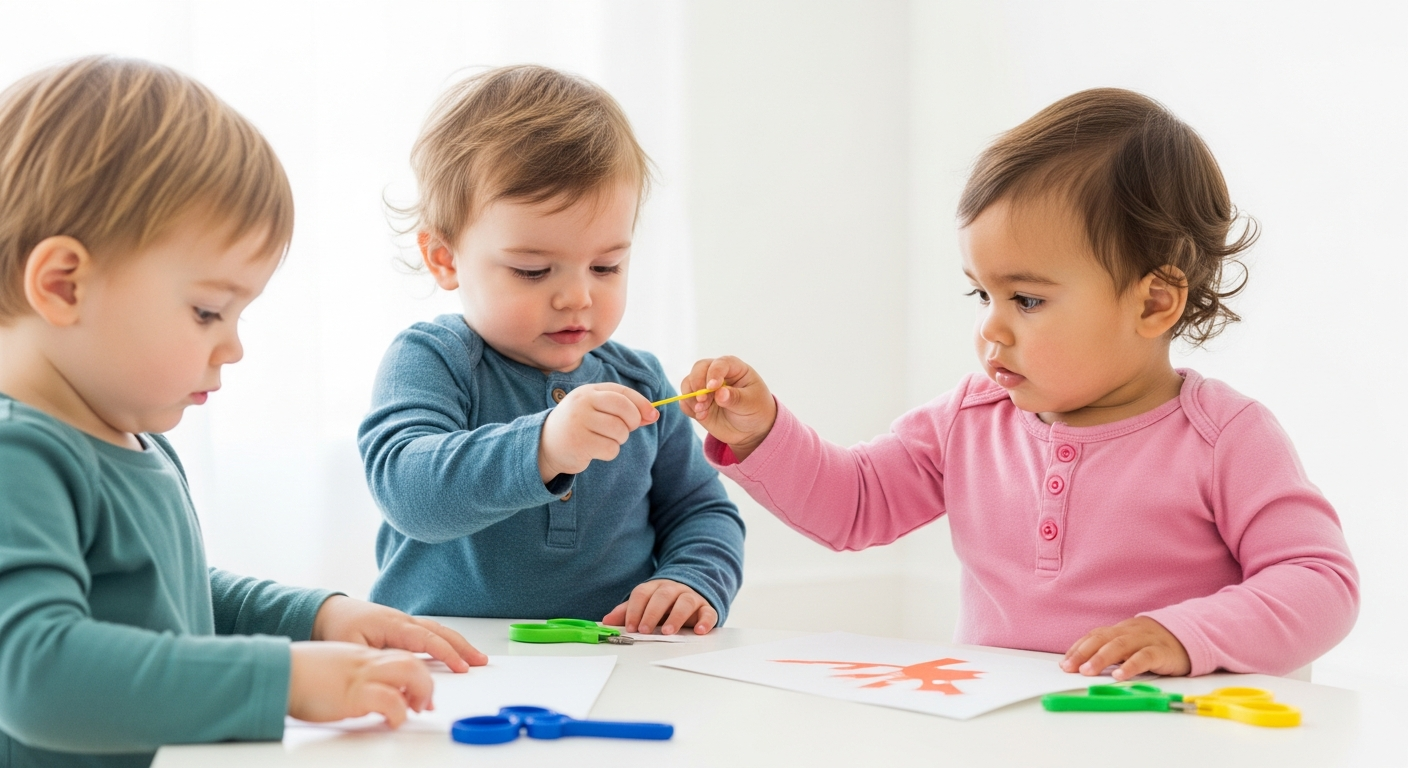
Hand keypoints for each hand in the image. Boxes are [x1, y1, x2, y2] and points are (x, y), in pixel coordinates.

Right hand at [288, 642, 432, 726]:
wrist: (276, 672)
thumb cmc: (296, 675)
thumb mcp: (331, 670)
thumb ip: (350, 676)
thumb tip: (360, 693)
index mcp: (360, 655)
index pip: (400, 656)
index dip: (416, 674)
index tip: (419, 693)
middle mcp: (365, 661)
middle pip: (412, 660)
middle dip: (426, 683)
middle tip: (424, 704)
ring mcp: (361, 675)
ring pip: (409, 671)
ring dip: (420, 692)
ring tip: (415, 710)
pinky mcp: (353, 694)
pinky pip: (390, 699)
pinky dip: (399, 712)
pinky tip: (394, 721)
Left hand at [312, 595, 486, 671]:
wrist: (329, 612)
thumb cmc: (339, 628)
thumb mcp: (352, 647)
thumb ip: (377, 660)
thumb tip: (397, 673)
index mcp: (394, 624)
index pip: (428, 640)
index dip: (447, 654)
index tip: (462, 667)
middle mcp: (404, 620)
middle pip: (441, 632)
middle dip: (463, 647)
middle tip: (481, 661)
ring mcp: (405, 621)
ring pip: (439, 631)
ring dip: (459, 644)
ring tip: (476, 657)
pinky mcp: (403, 626)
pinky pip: (432, 632)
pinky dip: (447, 640)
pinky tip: (454, 650)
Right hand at [539, 383, 657, 481]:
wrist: (545, 445)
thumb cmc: (579, 427)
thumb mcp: (598, 413)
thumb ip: (624, 411)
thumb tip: (654, 414)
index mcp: (588, 391)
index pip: (621, 393)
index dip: (641, 403)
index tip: (653, 414)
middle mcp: (582, 402)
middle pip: (624, 410)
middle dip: (632, 423)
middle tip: (623, 431)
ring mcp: (579, 422)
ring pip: (620, 431)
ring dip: (619, 440)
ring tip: (603, 440)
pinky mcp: (579, 443)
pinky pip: (611, 448)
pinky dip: (609, 452)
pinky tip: (595, 450)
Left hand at [601, 579, 717, 635]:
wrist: (693, 591)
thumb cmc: (665, 603)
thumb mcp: (645, 605)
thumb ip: (627, 612)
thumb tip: (606, 621)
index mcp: (655, 587)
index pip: (642, 594)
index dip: (634, 610)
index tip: (630, 627)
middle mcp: (674, 589)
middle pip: (662, 596)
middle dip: (652, 613)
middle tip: (644, 630)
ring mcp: (691, 597)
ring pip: (685, 601)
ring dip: (676, 616)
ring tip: (668, 631)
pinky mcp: (706, 608)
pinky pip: (708, 613)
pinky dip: (705, 621)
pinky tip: (699, 631)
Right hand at [678, 356, 776, 460]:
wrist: (751, 429)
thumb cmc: (756, 410)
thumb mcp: (751, 404)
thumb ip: (736, 398)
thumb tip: (720, 393)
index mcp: (734, 368)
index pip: (720, 364)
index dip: (714, 373)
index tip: (712, 387)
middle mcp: (717, 374)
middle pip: (699, 369)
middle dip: (697, 383)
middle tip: (702, 399)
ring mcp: (705, 388)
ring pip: (688, 383)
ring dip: (691, 397)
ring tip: (701, 411)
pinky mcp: (697, 402)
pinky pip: (685, 401)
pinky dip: (688, 408)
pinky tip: (700, 416)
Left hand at [1061, 616, 1190, 680]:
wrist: (1188, 638)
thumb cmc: (1152, 645)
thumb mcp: (1130, 645)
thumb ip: (1111, 653)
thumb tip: (1084, 667)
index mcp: (1119, 630)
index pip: (1094, 636)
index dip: (1078, 648)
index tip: (1064, 664)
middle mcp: (1130, 632)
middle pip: (1102, 638)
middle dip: (1084, 653)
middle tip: (1070, 668)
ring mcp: (1146, 640)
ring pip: (1120, 645)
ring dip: (1101, 658)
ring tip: (1088, 671)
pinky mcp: (1162, 651)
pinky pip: (1145, 657)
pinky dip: (1131, 665)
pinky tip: (1120, 675)